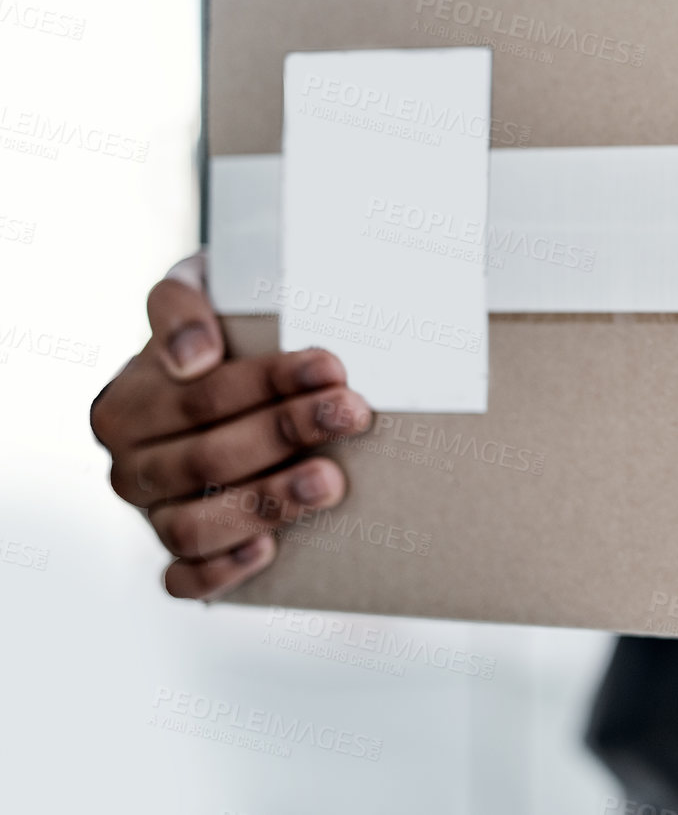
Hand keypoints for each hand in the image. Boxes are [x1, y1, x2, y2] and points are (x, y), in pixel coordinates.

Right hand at [90, 255, 373, 598]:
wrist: (220, 379)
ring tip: (332, 480)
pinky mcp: (178, 556)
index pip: (199, 396)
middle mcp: (130, 465)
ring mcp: (152, 515)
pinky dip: (221, 571)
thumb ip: (180, 305)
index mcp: (126, 404)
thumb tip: (192, 358)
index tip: (331, 366)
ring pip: (193, 526)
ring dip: (268, 503)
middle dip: (286, 432)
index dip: (267, 382)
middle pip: (206, 458)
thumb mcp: (197, 295)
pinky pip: (185, 581)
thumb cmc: (220, 333)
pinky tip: (269, 551)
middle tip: (351, 413)